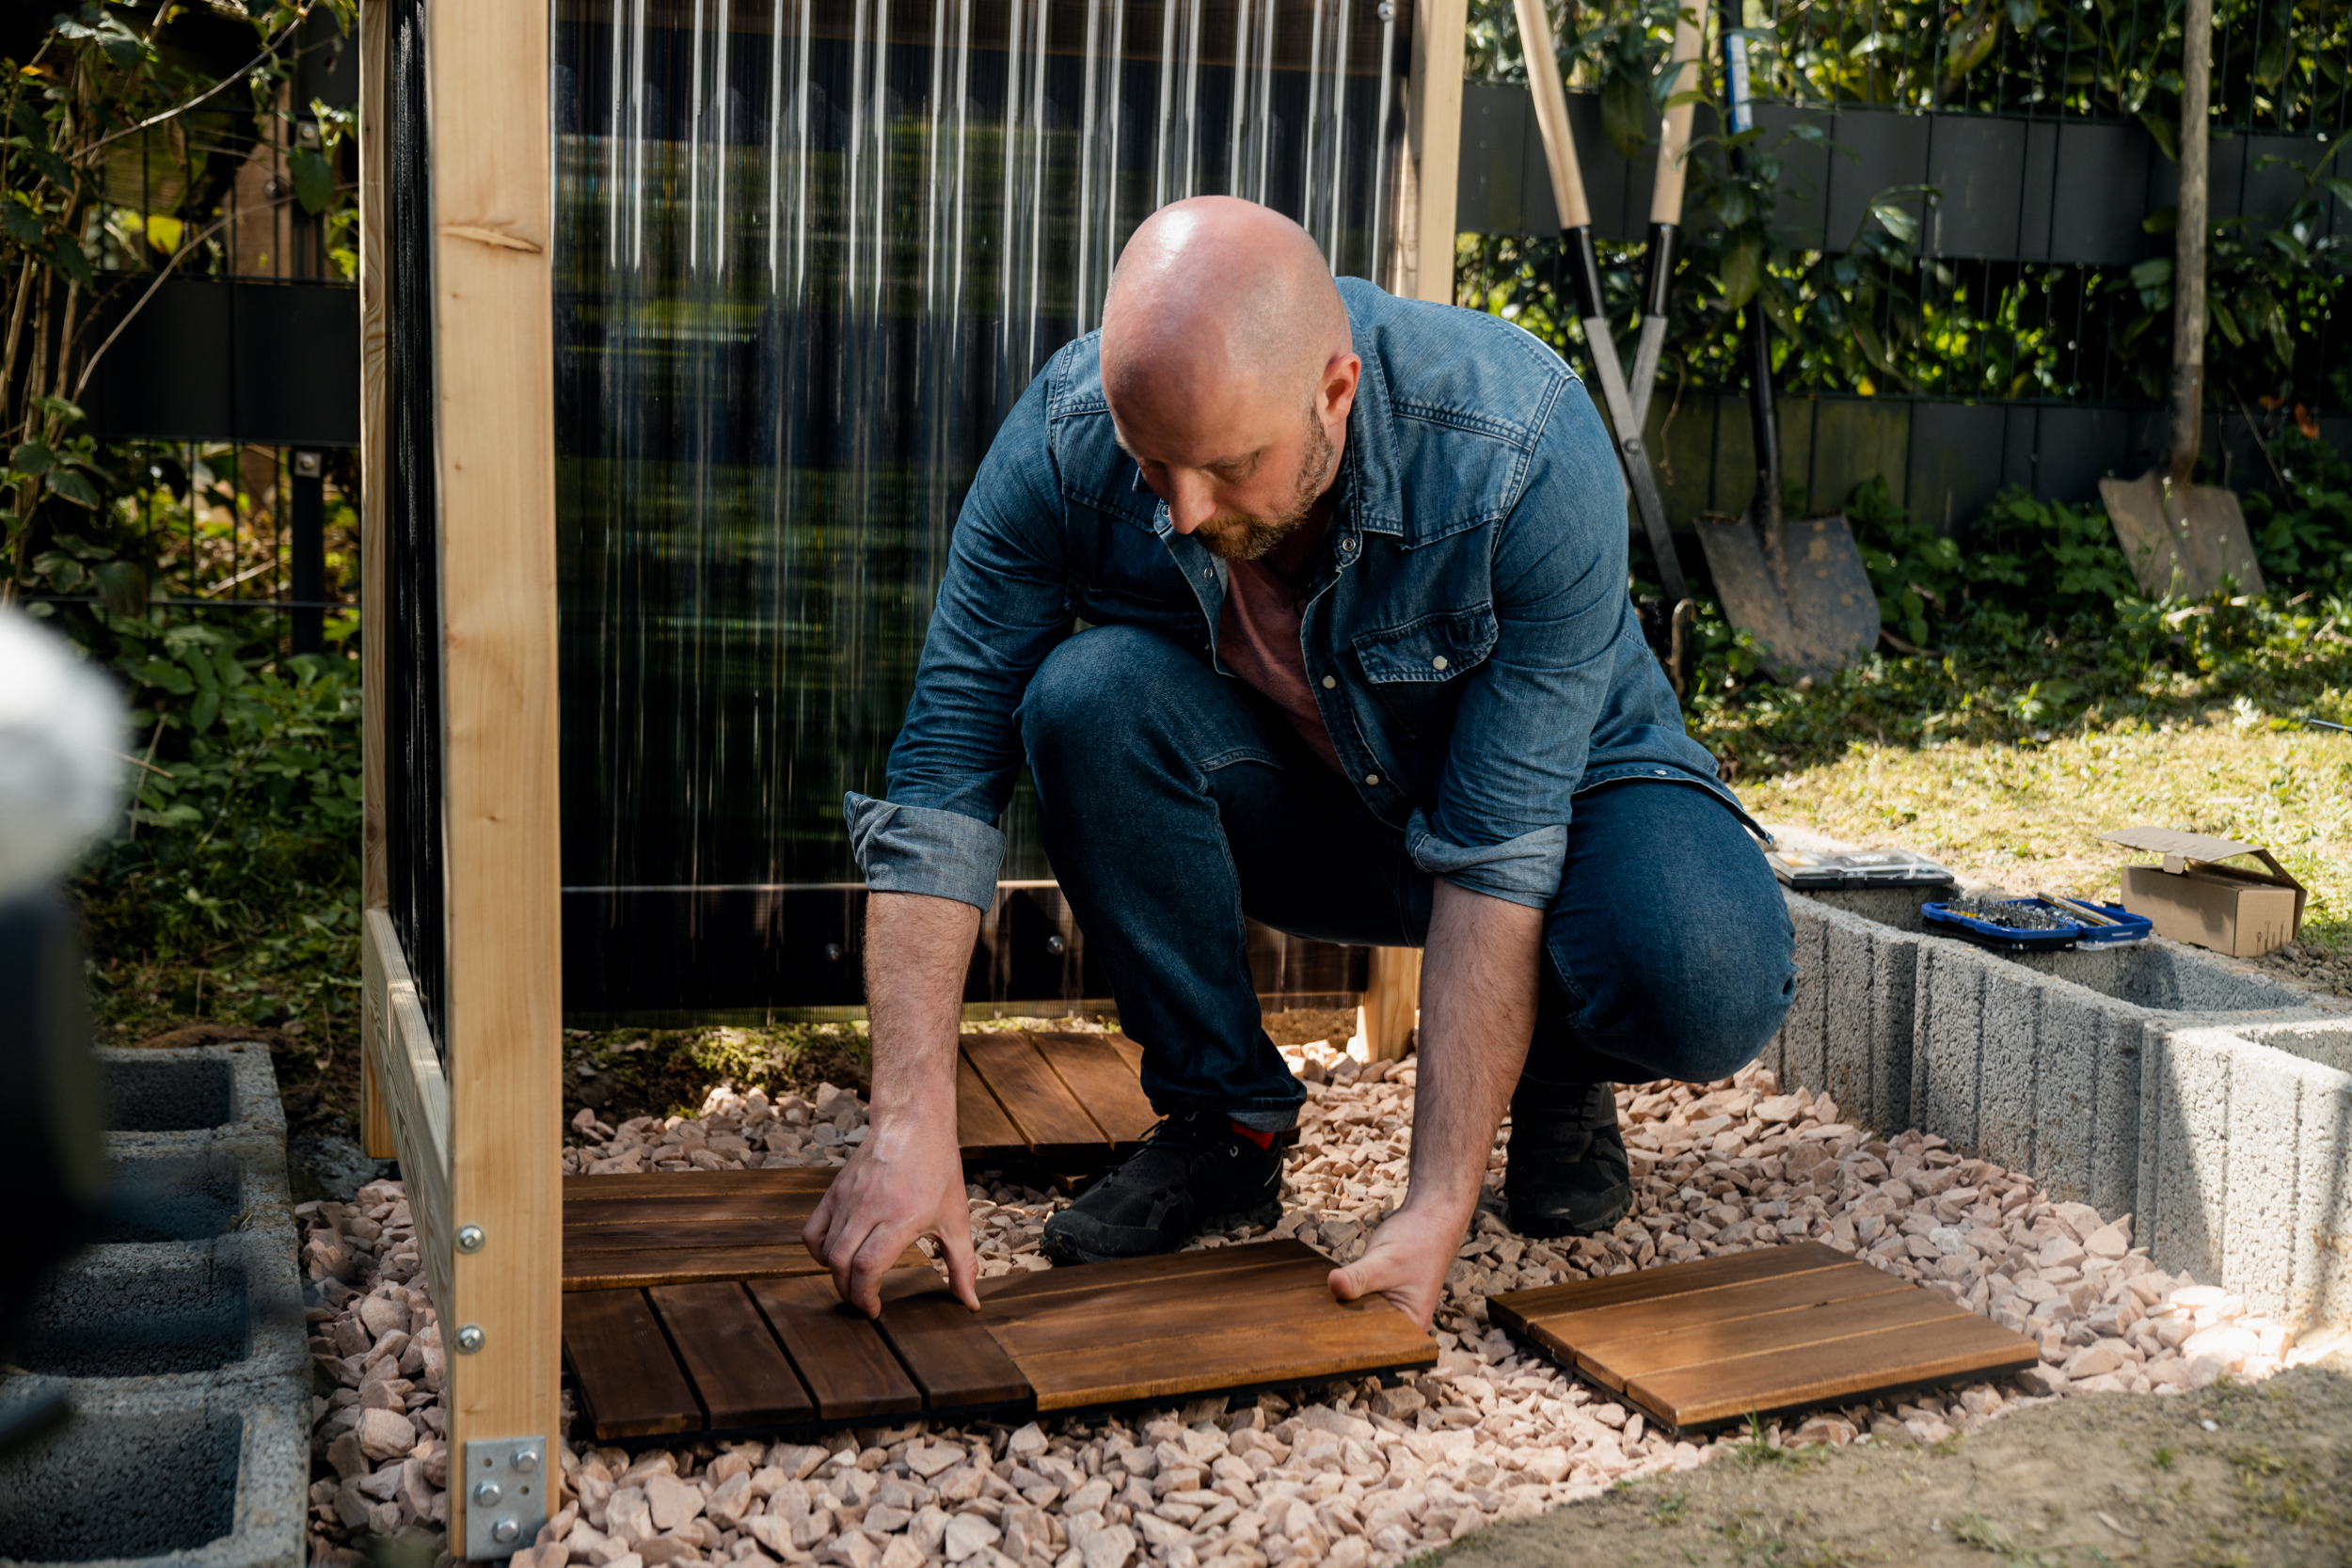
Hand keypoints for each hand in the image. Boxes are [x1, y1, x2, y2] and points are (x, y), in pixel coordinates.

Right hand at [802, 1100, 977, 1316]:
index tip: (874, 1309)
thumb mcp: (956, 1219)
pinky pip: (812, 1231)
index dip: (865, 1296)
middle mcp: (868, 1210)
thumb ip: (962, 1264)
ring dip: (835, 1275)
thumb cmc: (938, 1170)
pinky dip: (818, 1251)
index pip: (867, 1268)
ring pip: (826, 1250)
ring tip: (853, 1283)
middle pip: (841, 1265)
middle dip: (849, 1293)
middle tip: (863, 1301)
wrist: (914, 1124)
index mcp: (899, 1218)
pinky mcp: (834, 1192)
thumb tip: (970, 1303)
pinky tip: (835, 1257)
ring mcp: (847, 1201)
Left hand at [1327, 1198, 1466, 1331]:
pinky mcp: (1379, 1296)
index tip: (1321, 1335)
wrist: (1428, 1218)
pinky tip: (1329, 1292)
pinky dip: (1345, 1296)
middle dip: (1341, 1325)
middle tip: (1312, 1319)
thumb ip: (1358, 1277)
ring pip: (1358, 1316)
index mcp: (1411, 1326)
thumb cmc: (1418, 1241)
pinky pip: (1357, 1302)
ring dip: (1341, 1308)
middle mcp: (1402, 1323)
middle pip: (1363, 1333)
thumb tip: (1334, 1286)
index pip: (1373, 1345)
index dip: (1347, 1341)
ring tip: (1316, 1307)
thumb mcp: (1384, 1262)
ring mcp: (1390, 1309)